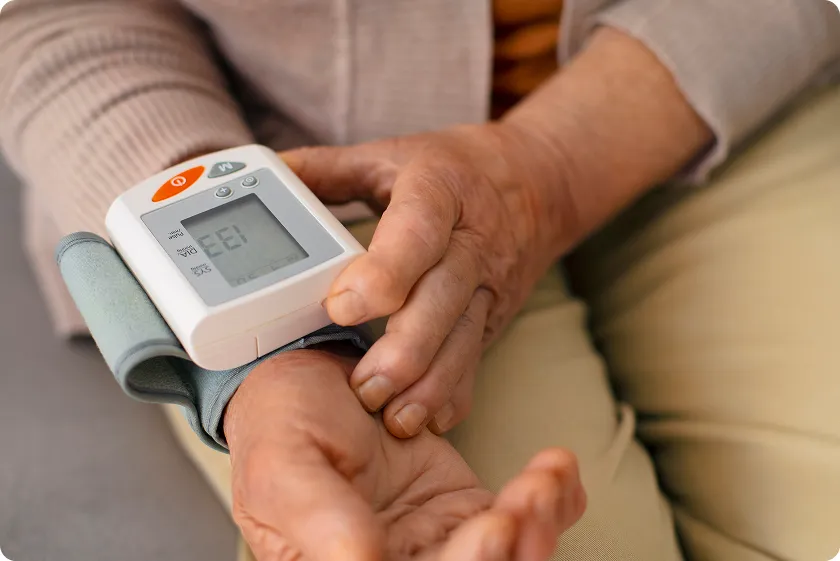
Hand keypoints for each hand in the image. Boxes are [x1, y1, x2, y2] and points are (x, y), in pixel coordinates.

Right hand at [225, 346, 585, 560]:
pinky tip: (555, 469)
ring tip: (546, 475)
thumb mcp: (284, 470)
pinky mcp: (464, 505)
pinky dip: (553, 498)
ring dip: (541, 522)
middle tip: (529, 497)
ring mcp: (439, 539)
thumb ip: (322, 521)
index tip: (493, 529)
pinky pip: (521, 515)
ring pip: (510, 554)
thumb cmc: (278, 426)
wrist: (304, 379)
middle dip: (518, 546)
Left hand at [281, 123, 563, 436]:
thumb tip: (272, 174)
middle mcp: (468, 243)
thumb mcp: (392, 155)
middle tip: (364, 386)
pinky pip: (476, 360)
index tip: (342, 305)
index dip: (384, 271)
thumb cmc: (456, 171)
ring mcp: (485, 286)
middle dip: (405, 349)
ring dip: (429, 384)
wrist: (535, 185)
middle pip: (443, 300)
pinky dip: (455, 393)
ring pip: (463, 340)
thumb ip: (328, 168)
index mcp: (438, 193)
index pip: (417, 233)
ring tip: (392, 418)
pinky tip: (431, 420)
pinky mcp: (491, 317)